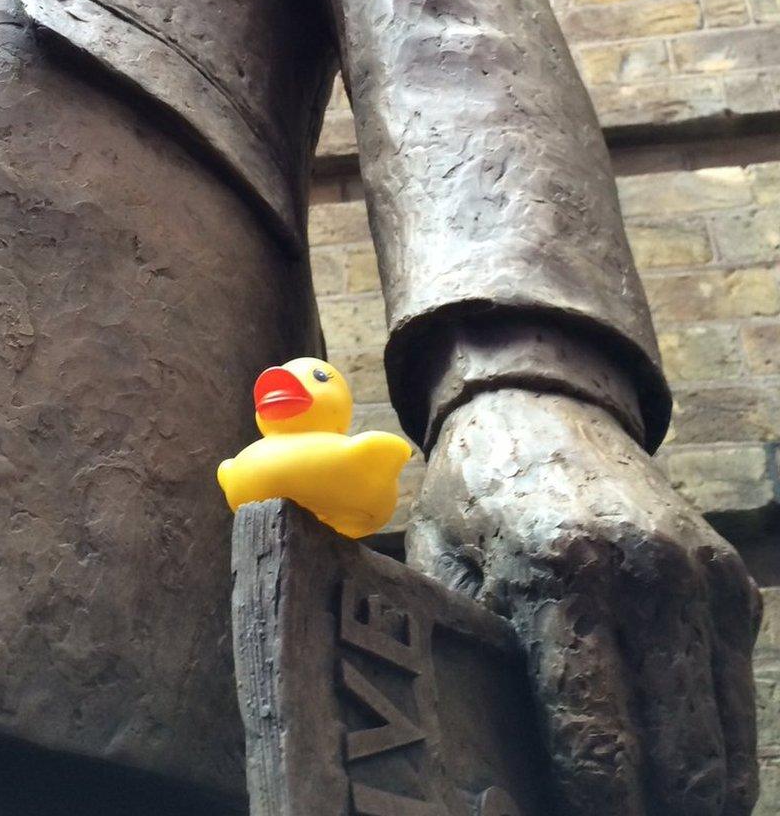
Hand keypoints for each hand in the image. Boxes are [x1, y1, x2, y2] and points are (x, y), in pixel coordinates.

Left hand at [407, 388, 761, 815]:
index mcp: (562, 573)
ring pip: (724, 751)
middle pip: (679, 767)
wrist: (543, 404)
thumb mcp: (441, 569)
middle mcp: (648, 575)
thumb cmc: (476, 494)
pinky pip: (737, 703)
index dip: (590, 815)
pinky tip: (661, 761)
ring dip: (687, 796)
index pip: (598, 749)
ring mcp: (701, 578)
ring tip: (634, 801)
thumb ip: (468, 667)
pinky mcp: (731, 584)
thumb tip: (482, 780)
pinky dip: (710, 751)